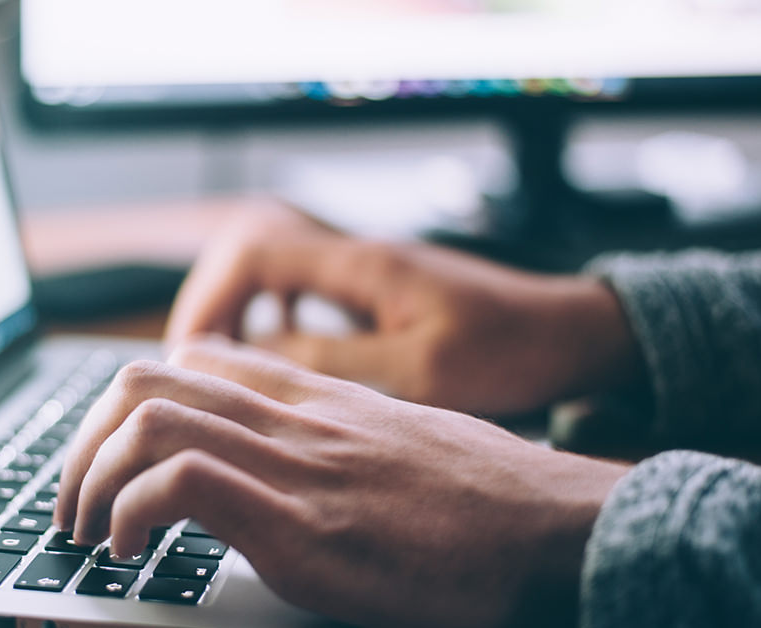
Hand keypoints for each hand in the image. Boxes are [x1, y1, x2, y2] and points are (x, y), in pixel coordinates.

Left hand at [55, 337, 629, 626]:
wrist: (559, 529)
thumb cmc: (491, 498)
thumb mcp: (403, 444)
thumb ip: (339, 439)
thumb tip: (300, 467)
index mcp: (317, 398)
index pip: (195, 359)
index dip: (131, 403)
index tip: (114, 456)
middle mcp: (295, 418)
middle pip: (147, 379)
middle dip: (84, 441)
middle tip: (74, 500)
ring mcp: (296, 465)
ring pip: (148, 419)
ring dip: (90, 478)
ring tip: (87, 531)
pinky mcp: (301, 525)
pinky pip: (181, 484)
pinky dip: (131, 512)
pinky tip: (131, 551)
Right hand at [165, 208, 642, 415]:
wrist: (570, 334)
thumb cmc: (510, 351)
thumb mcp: (420, 371)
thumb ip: (334, 361)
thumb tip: (255, 359)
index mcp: (362, 265)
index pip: (253, 252)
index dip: (209, 298)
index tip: (190, 353)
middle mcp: (356, 257)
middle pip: (249, 253)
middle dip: (211, 305)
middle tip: (192, 364)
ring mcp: (366, 271)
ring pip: (272, 271)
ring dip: (238, 312)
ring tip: (220, 366)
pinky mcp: (377, 291)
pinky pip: (302, 291)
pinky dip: (273, 317)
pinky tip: (274, 357)